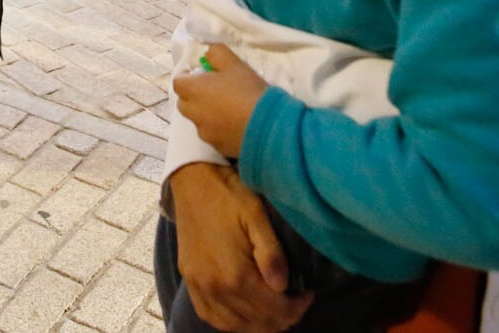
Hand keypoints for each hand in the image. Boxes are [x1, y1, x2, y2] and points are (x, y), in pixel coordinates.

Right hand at [168, 162, 313, 331]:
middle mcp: (215, 287)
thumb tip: (283, 286)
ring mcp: (199, 287)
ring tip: (275, 310)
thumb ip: (271, 253)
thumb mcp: (256, 216)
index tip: (308, 293)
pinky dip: (232, 322)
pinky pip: (211, 316)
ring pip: (234, 325)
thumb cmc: (229, 194)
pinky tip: (245, 314)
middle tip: (296, 301)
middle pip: (256, 322)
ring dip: (259, 323)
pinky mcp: (189, 281)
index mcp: (235, 274)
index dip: (297, 307)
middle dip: (282, 316)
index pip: (274, 310)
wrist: (192, 179)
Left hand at [174, 43, 268, 157]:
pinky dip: (218, 128)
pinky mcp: (217, 147)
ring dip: (206, 113)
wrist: (268, 126)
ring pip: (198, 120)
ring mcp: (204, 132)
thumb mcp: (233, 63)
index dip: (189, 76)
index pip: (178, 82)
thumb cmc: (248, 90)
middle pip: (184, 103)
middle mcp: (194, 113)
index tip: (204, 74)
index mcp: (193, 91)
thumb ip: (215, 52)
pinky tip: (236, 124)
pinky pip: (212, 134)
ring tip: (229, 108)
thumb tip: (206, 52)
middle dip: (194, 96)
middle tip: (215, 90)